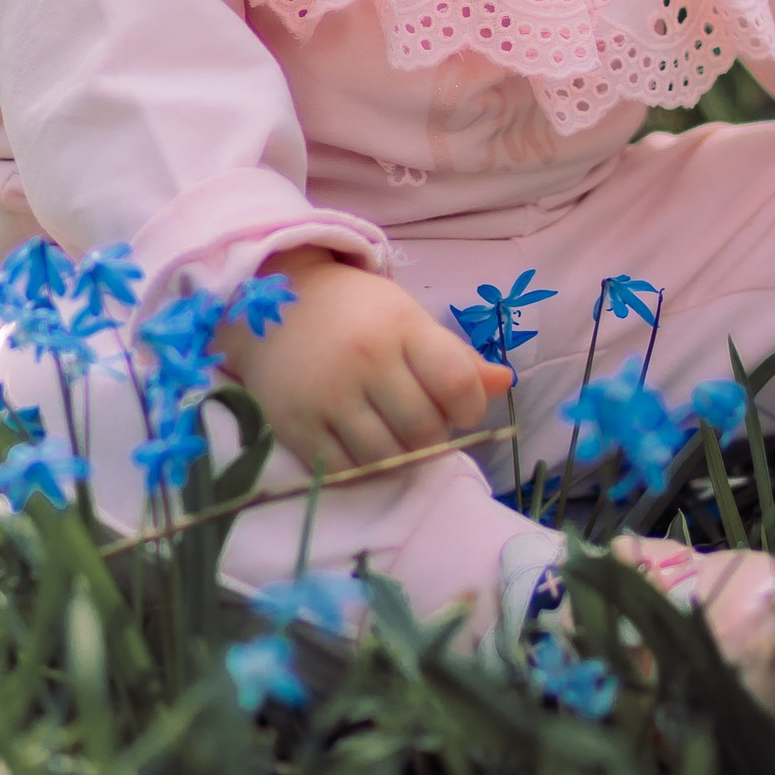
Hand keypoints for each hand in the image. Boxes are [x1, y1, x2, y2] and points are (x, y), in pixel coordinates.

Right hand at [216, 247, 509, 476]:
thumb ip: (455, 356)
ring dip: (401, 458)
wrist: (270, 303)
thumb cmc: (354, 312)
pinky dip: (363, 468)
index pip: (456, 382)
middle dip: (434, 437)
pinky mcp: (296, 425)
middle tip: (422, 424)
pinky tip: (363, 446)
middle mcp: (364, 359)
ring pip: (387, 457)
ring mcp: (327, 395)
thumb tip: (504, 384)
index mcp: (400, 326)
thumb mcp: (407, 318)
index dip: (470, 407)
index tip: (461, 408)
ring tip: (394, 436)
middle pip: (424, 429)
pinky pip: (345, 470)